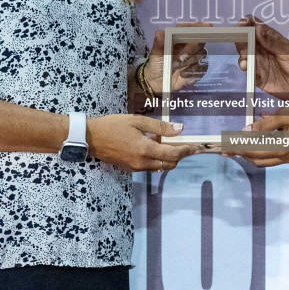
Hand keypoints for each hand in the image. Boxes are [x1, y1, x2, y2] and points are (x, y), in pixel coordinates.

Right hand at [87, 114, 201, 171]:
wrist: (91, 138)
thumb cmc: (113, 126)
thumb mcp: (138, 121)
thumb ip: (160, 127)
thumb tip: (180, 129)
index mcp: (146, 149)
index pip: (174, 154)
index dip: (187, 151)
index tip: (196, 147)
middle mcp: (143, 162)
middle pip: (170, 164)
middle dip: (179, 155)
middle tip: (184, 143)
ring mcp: (136, 167)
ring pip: (160, 166)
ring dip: (167, 156)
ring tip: (163, 140)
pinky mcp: (130, 168)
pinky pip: (150, 166)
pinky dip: (156, 158)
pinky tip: (151, 144)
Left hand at [146, 21, 210, 93]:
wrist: (159, 81)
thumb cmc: (158, 63)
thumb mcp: (156, 54)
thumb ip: (159, 44)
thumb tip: (159, 33)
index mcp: (179, 37)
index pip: (190, 28)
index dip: (199, 26)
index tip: (207, 26)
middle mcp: (189, 44)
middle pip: (199, 40)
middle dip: (191, 48)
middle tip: (180, 57)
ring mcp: (196, 56)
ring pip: (202, 53)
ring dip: (190, 61)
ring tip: (177, 66)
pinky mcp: (199, 68)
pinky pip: (203, 66)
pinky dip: (193, 71)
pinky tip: (183, 74)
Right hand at [234, 16, 288, 101]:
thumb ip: (272, 42)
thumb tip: (257, 29)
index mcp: (270, 38)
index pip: (253, 25)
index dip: (245, 24)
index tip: (241, 27)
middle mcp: (263, 49)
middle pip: (244, 40)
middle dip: (240, 41)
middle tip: (244, 46)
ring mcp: (260, 63)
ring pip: (244, 56)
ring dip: (242, 57)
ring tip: (246, 60)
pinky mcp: (260, 78)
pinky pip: (249, 73)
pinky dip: (247, 71)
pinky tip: (248, 69)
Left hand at [236, 111, 288, 167]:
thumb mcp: (285, 115)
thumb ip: (264, 125)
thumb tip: (245, 132)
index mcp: (282, 150)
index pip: (253, 152)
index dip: (237, 149)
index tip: (225, 147)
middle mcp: (288, 158)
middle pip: (259, 160)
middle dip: (244, 153)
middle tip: (231, 146)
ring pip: (269, 158)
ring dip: (256, 150)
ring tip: (245, 138)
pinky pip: (279, 151)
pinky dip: (269, 145)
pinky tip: (265, 131)